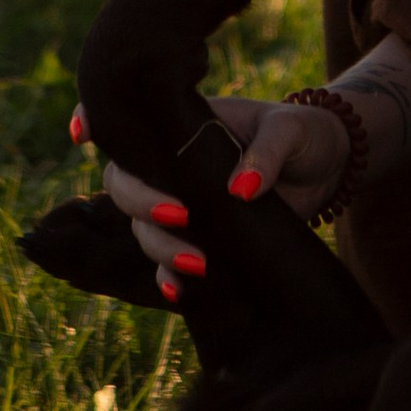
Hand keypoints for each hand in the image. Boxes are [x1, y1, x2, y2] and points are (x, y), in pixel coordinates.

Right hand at [97, 93, 351, 290]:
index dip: (94, 121)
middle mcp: (172, 165)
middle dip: (140, 203)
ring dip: (159, 247)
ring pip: (142, 228)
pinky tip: (178, 291)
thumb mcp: (291, 131)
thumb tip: (240, 190)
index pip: (127, 119)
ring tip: (199, 261)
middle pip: (124, 183)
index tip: (79, 136)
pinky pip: (168, 263)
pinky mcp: (203, 239)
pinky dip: (168, 278)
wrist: (330, 167)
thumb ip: (266, 153)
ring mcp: (184, 203)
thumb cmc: (304, 134)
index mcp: (184, 125)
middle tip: (180, 216)